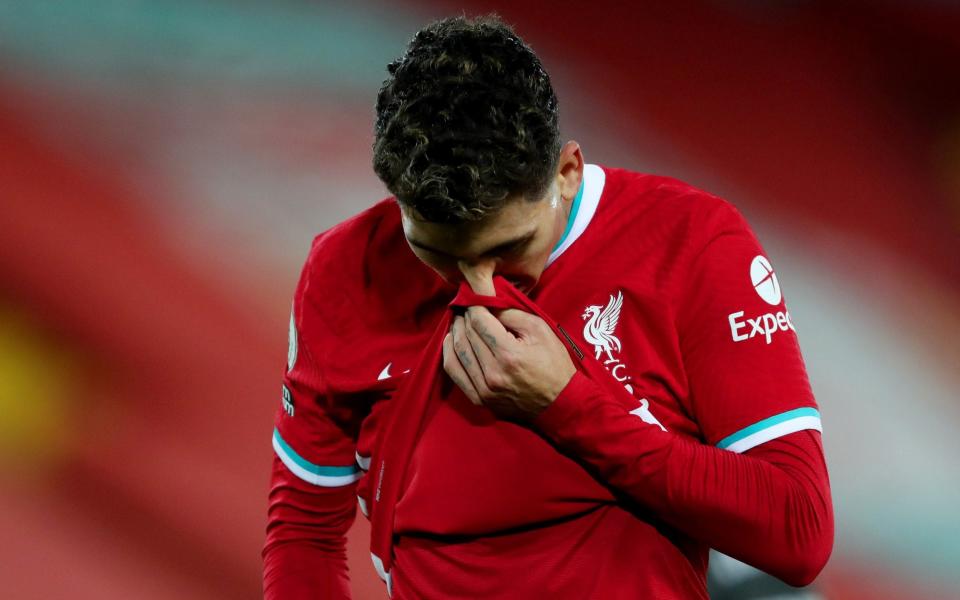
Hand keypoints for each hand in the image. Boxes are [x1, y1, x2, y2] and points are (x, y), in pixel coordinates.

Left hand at [443, 306, 576, 420]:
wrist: (560, 404)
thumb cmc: (554, 365)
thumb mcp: (541, 331)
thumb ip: (512, 315)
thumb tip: (488, 306)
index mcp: (509, 354)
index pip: (479, 322)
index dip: (474, 307)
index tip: (474, 299)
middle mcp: (493, 373)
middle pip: (467, 335)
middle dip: (464, 317)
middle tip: (466, 308)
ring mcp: (484, 389)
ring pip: (457, 352)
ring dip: (455, 332)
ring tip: (459, 322)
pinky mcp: (479, 399)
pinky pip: (454, 373)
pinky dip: (449, 354)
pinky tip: (452, 342)